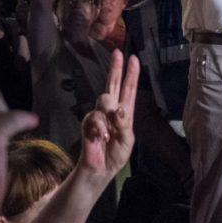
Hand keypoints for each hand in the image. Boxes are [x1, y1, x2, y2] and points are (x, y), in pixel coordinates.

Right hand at [79, 50, 138, 177]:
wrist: (101, 169)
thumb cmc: (116, 154)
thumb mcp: (127, 140)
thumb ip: (124, 124)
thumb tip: (119, 109)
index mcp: (125, 111)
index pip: (128, 89)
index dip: (131, 74)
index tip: (134, 58)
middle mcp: (111, 109)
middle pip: (113, 84)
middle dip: (115, 68)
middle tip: (117, 53)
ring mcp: (98, 114)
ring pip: (104, 99)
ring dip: (109, 115)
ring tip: (110, 134)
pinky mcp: (88, 122)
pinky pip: (94, 117)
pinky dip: (100, 128)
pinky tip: (102, 137)